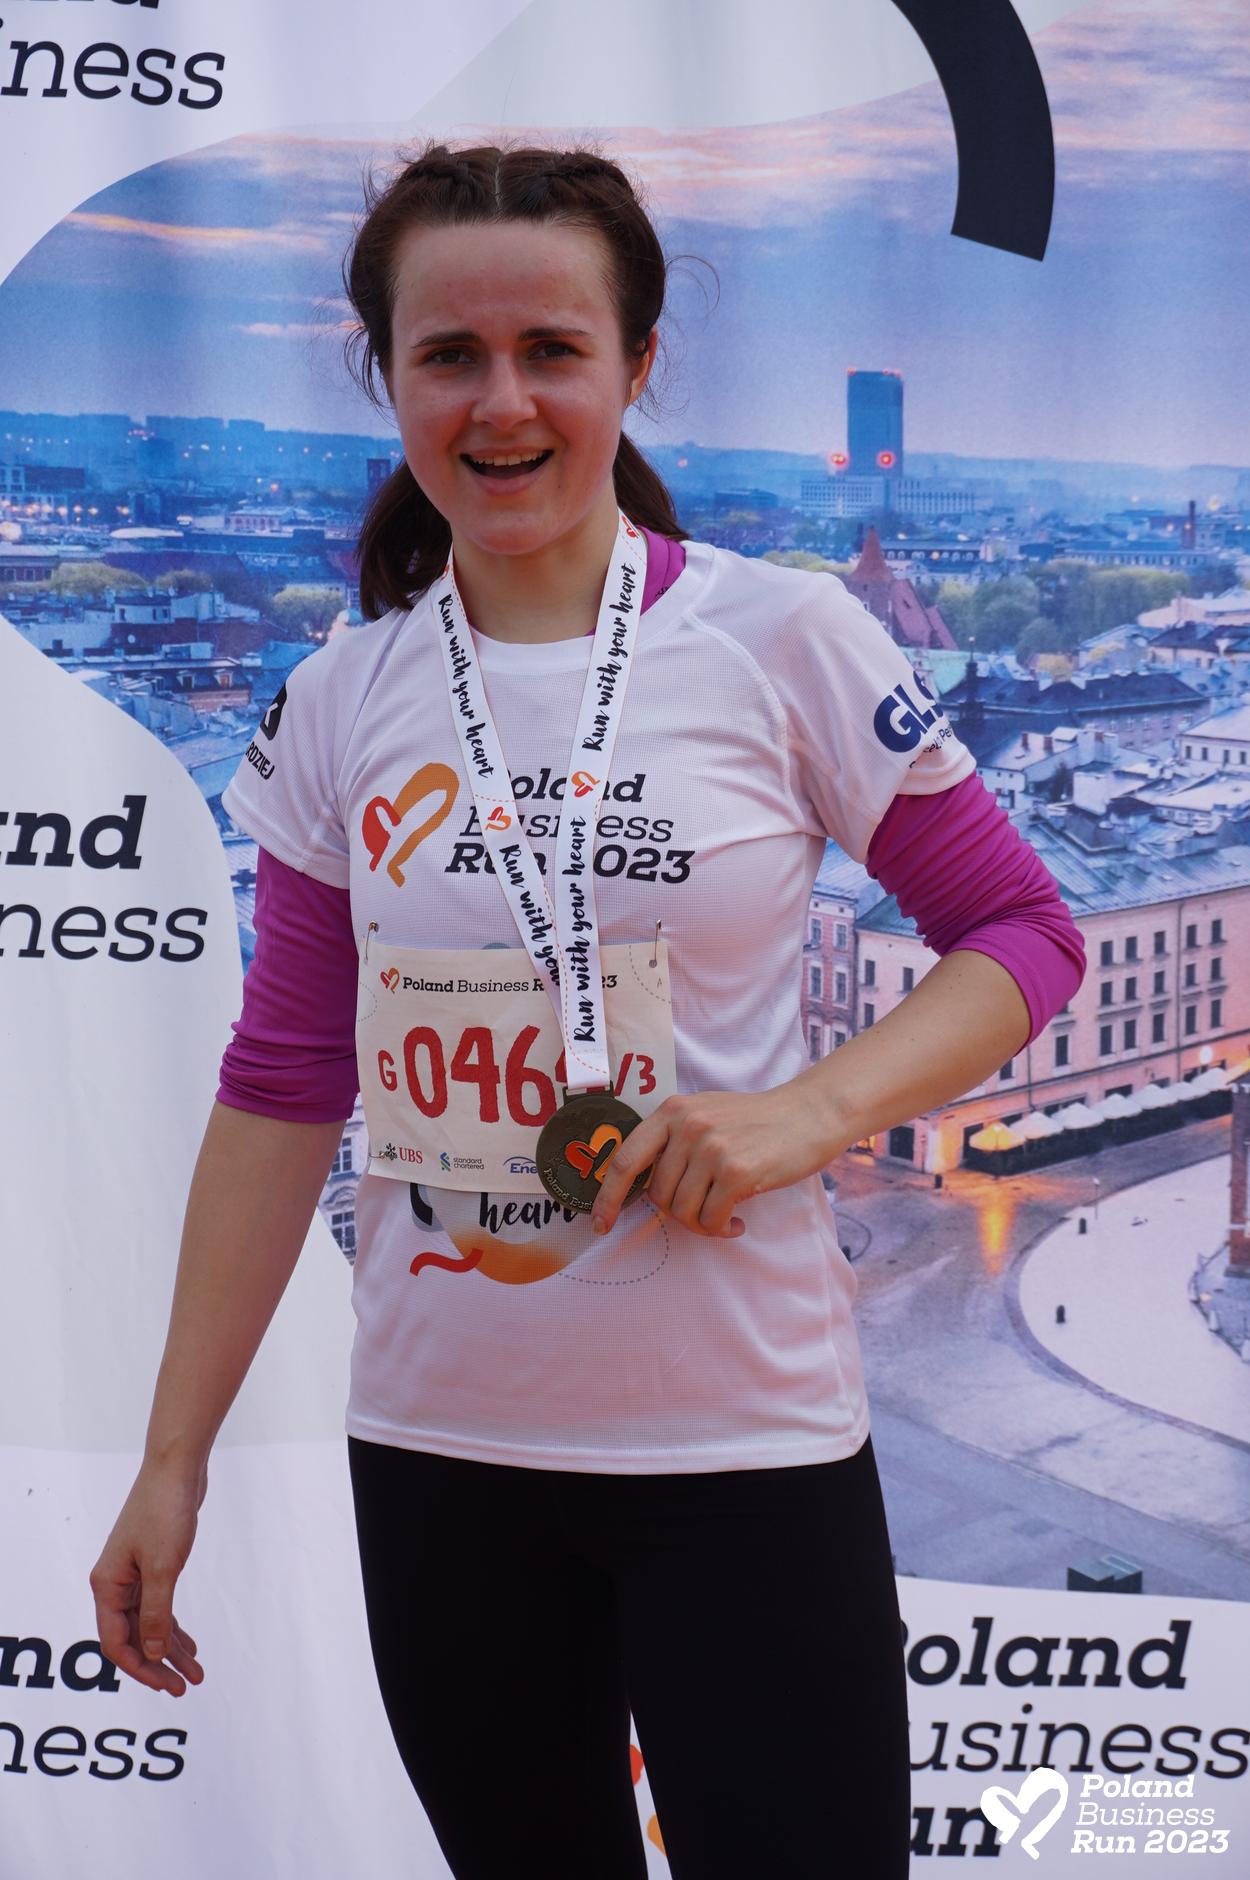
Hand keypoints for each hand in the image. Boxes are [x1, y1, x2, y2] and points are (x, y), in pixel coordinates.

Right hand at [89, 1459, 208, 1697]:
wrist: (176, 1468)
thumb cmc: (164, 1511)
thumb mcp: (163, 1567)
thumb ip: (158, 1613)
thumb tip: (154, 1654)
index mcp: (108, 1585)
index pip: (117, 1643)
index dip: (142, 1669)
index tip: (169, 1686)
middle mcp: (115, 1583)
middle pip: (134, 1637)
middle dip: (160, 1665)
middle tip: (187, 1687)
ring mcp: (133, 1574)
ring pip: (149, 1623)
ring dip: (172, 1649)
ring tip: (197, 1672)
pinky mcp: (152, 1565)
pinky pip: (159, 1606)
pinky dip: (174, 1626)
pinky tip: (191, 1644)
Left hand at [590, 1085, 834, 1239]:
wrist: (809, 1113)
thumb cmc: (756, 1121)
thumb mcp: (705, 1114)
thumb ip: (673, 1142)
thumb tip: (643, 1189)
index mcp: (672, 1111)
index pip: (624, 1160)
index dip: (606, 1198)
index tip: (600, 1224)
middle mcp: (687, 1126)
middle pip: (657, 1195)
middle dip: (678, 1213)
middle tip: (704, 1212)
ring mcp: (711, 1147)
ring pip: (683, 1211)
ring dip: (702, 1224)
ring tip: (724, 1216)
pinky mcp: (736, 1171)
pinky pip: (711, 1219)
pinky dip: (721, 1229)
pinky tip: (737, 1222)